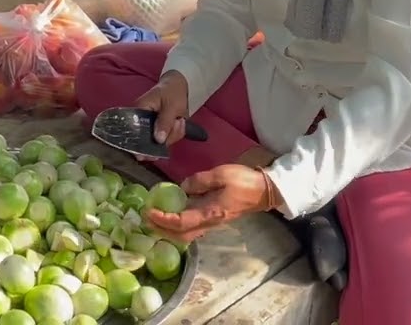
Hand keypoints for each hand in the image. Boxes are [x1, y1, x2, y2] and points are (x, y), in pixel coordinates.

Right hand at [132, 71, 190, 158]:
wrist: (178, 86)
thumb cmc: (172, 92)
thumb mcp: (171, 106)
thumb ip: (164, 122)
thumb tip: (158, 140)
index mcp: (139, 111)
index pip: (134, 132)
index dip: (140, 145)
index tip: (148, 154)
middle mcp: (141, 121)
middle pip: (149, 140)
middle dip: (167, 137)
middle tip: (179, 122)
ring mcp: (150, 126)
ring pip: (160, 142)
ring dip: (174, 134)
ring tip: (180, 119)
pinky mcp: (159, 129)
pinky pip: (167, 139)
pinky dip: (176, 133)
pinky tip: (180, 122)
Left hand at [146, 164, 275, 241]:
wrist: (264, 191)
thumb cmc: (243, 182)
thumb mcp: (220, 174)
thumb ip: (199, 181)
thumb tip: (183, 187)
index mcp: (209, 213)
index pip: (180, 222)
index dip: (162, 219)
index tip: (149, 211)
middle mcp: (209, 223)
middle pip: (180, 235)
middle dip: (161, 229)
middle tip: (146, 218)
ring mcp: (212, 223)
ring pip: (186, 235)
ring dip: (168, 230)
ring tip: (155, 218)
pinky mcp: (214, 220)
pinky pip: (192, 228)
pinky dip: (177, 226)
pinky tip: (171, 214)